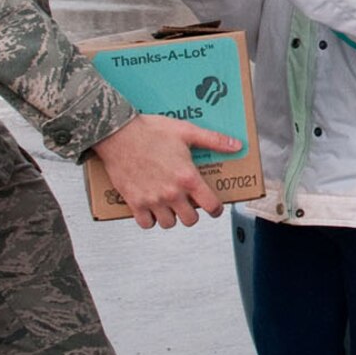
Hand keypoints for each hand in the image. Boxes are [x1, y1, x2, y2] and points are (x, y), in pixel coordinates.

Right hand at [90, 113, 243, 228]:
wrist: (118, 134)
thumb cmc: (151, 131)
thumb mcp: (187, 131)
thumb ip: (214, 140)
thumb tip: (236, 145)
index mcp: (187, 177)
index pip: (211, 205)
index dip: (217, 209)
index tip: (215, 207)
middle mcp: (171, 193)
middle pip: (190, 220)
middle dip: (193, 213)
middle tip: (190, 204)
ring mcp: (152, 200)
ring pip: (169, 224)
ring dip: (172, 217)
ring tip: (171, 205)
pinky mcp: (134, 202)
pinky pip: (146, 224)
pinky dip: (150, 220)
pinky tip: (152, 209)